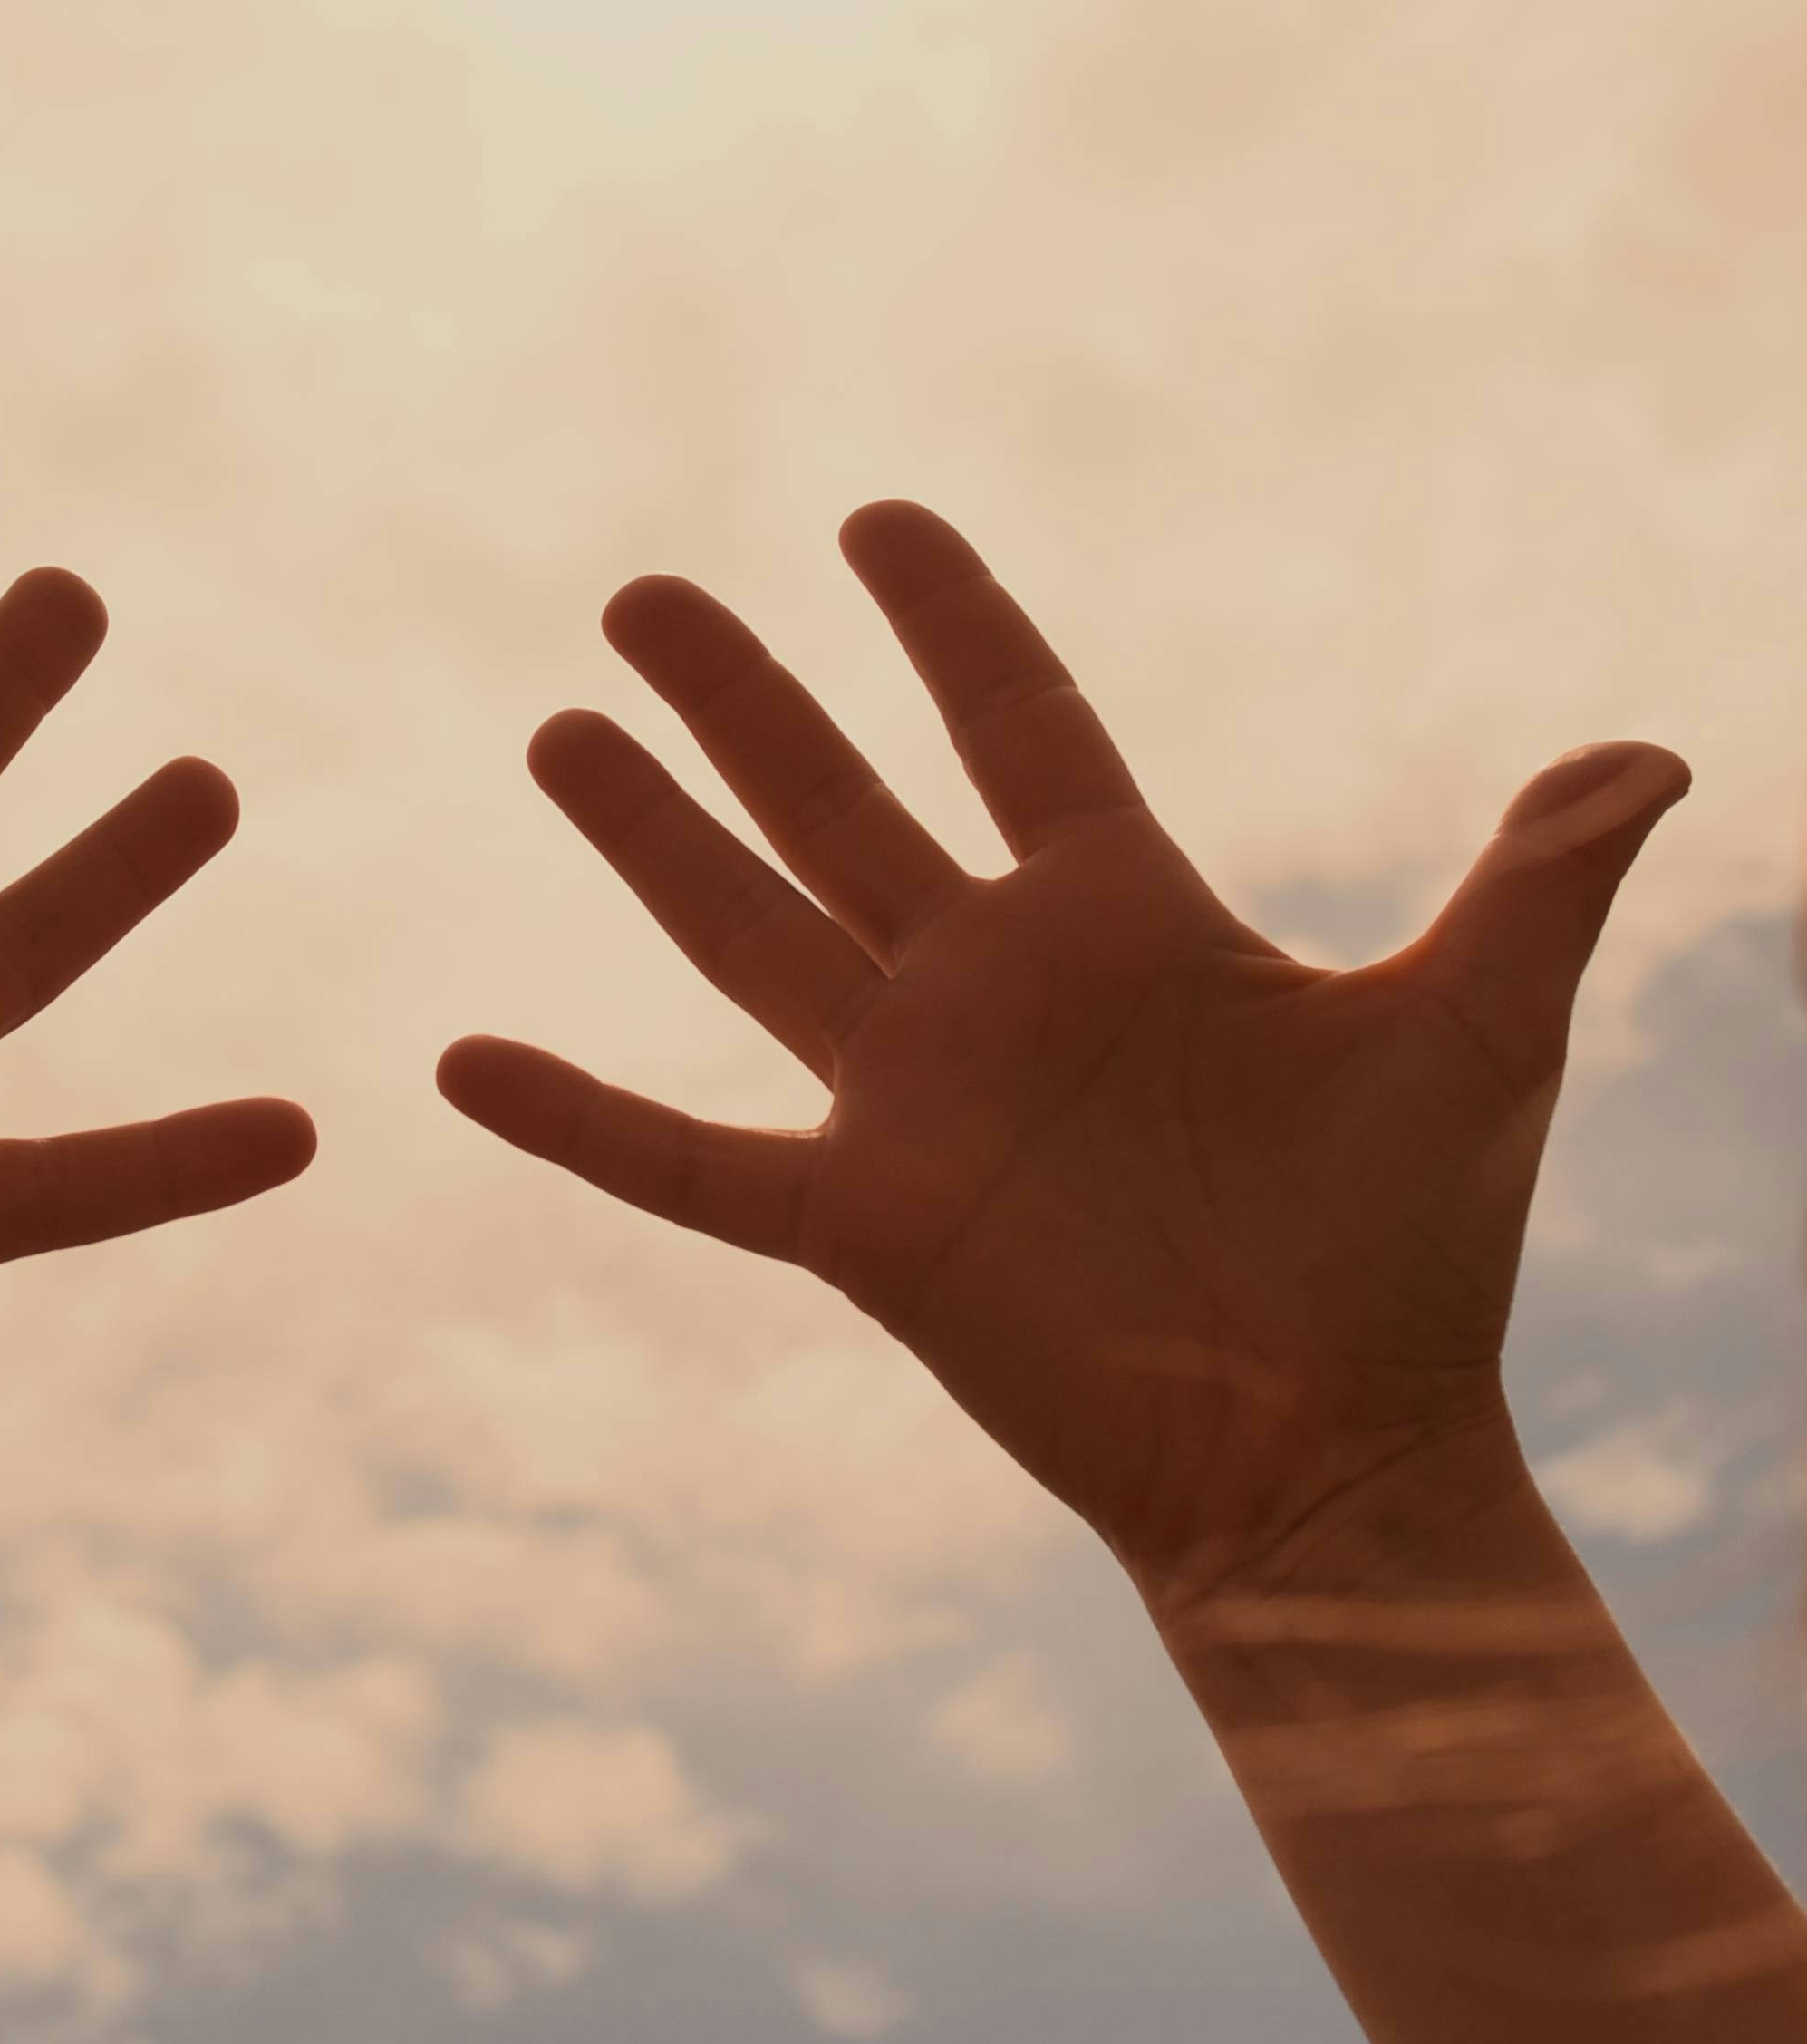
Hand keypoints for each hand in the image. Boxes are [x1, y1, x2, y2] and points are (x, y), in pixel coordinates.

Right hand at [439, 501, 1688, 1607]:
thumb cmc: (1412, 1252)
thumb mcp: (1478, 1040)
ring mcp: (911, 1103)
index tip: (874, 521)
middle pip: (837, 801)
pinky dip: (576, 1116)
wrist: (1330, 1456)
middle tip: (641, 591)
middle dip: (742, 696)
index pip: (1021, 726)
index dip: (951, 621)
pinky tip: (461, 1059)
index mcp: (1124, 916)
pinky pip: (686, 1160)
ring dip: (649, 838)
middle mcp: (994, 989)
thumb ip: (1532, 890)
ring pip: (746, 936)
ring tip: (558, 732)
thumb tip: (1648, 754)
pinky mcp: (861, 1225)